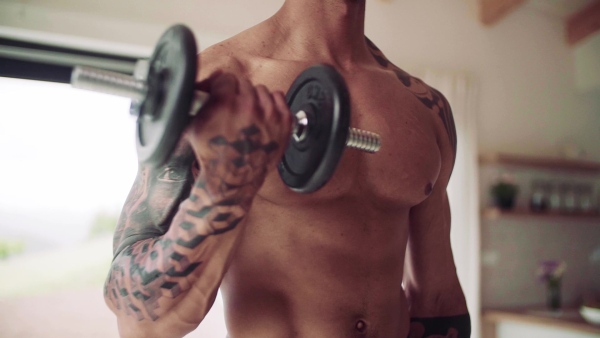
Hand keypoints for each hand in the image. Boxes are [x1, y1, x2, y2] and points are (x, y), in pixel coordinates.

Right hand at [185, 71, 291, 195]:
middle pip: (244, 83)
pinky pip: (279, 96)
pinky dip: (272, 104)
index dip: (222, 89)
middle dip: (237, 95)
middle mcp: (249, 106)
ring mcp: (269, 114)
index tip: (222, 98)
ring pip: (261, 90)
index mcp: (225, 103)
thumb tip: (215, 76)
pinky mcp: (284, 122)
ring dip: (254, 100)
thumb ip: (201, 97)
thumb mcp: (195, 124)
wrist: (234, 178)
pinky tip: (263, 116)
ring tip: (248, 117)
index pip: (227, 78)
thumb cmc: (214, 153)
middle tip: (234, 111)